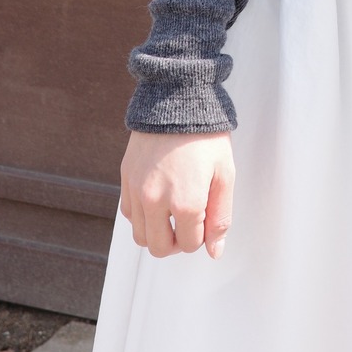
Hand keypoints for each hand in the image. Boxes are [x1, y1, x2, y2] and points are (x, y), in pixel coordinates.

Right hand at [119, 130, 234, 259]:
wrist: (178, 99)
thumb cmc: (206, 135)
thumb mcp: (225, 174)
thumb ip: (220, 217)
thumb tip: (214, 251)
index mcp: (186, 202)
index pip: (190, 245)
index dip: (201, 235)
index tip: (206, 214)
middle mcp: (156, 201)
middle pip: (160, 248)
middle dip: (177, 243)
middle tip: (188, 224)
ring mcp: (137, 190)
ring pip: (140, 236)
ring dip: (157, 232)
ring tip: (173, 212)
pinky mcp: (125, 179)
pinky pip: (128, 213)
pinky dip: (142, 215)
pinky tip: (158, 199)